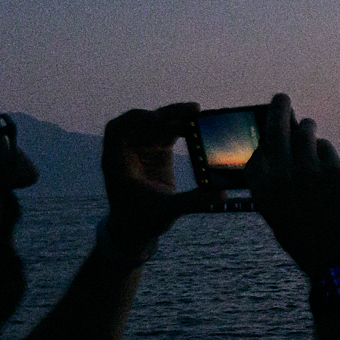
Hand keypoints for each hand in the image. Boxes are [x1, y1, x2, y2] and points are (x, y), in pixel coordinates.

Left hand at [100, 102, 223, 245]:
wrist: (135, 229)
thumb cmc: (141, 221)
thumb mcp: (166, 211)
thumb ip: (193, 201)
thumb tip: (222, 194)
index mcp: (117, 162)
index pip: (117, 130)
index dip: (135, 120)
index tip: (155, 119)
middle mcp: (127, 151)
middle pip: (144, 122)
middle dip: (167, 114)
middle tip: (192, 110)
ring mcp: (142, 150)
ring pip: (158, 125)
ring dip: (177, 118)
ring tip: (198, 114)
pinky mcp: (157, 153)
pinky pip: (168, 133)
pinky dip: (182, 128)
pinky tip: (197, 125)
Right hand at [247, 94, 339, 270]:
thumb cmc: (313, 247)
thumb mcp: (284, 222)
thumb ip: (279, 192)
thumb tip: (282, 162)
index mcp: (262, 194)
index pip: (255, 156)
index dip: (262, 144)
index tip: (266, 137)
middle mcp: (280, 178)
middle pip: (276, 130)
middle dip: (279, 110)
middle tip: (281, 98)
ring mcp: (306, 171)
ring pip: (305, 132)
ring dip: (307, 127)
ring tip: (308, 126)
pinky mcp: (333, 170)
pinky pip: (325, 148)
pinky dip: (324, 151)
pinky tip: (326, 159)